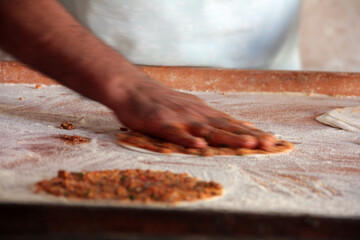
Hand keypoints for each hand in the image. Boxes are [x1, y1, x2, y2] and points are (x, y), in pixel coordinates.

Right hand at [111, 77, 276, 149]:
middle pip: (226, 128)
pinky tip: (200, 147)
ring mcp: (180, 119)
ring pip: (208, 131)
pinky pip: (177, 134)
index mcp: (204, 113)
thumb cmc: (162, 102)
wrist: (134, 89)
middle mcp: (197, 116)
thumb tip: (239, 126)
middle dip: (250, 137)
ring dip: (228, 137)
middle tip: (271, 145)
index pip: (233, 124)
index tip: (273, 141)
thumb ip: (213, 119)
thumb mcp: (192, 107)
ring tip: (248, 144)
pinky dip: (189, 140)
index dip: (253, 133)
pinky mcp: (162, 124)